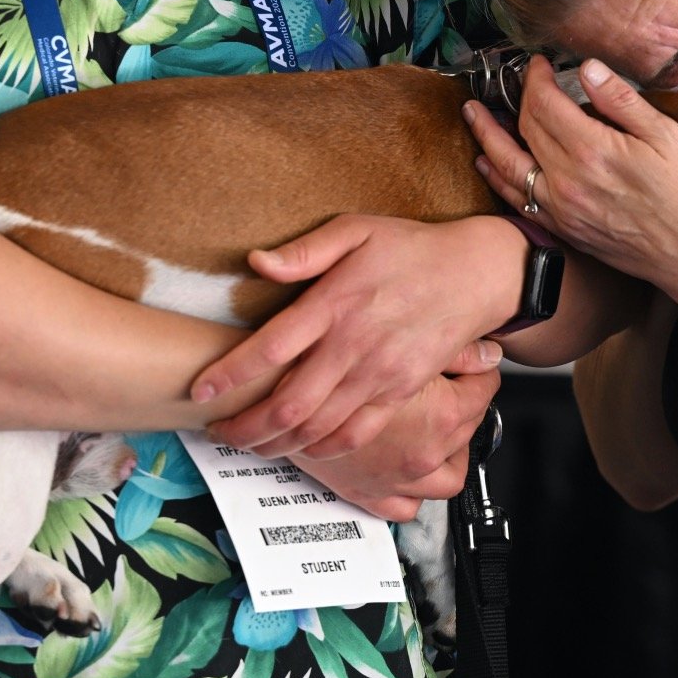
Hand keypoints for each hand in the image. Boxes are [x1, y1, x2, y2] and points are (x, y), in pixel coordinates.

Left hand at [194, 214, 525, 455]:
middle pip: (289, 402)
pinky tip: (302, 447)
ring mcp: (380, 374)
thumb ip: (305, 251)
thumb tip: (256, 261)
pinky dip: (324, 449)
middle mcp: (355, 346)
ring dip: (276, 443)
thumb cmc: (412, 248)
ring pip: (318, 426)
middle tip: (217, 431)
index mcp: (337, 303)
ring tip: (249, 444)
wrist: (476, 273)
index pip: (272, 347)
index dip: (231, 373)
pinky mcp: (400, 392)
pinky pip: (357, 433)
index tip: (200, 389)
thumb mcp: (358, 229)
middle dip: (245, 426)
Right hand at [288, 370, 500, 521]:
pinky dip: (413, 491)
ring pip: (447, 477)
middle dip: (465, 406)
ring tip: (439, 429)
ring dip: (449, 454)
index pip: (486, 392)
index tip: (474, 365)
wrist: (276, 393)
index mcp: (442, 416)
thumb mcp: (402, 342)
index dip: (480, 373)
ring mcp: (399, 481)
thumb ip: (453, 351)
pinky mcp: (369, 495)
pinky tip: (408, 465)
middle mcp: (426, 455)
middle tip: (452, 385)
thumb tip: (488, 353)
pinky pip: (406, 507)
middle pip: (469, 429)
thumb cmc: (335, 364)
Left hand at [464, 56, 677, 297]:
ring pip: (509, 165)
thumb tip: (587, 68)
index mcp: (593, 151)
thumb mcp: (667, 136)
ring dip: (486, 136)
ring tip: (472, 114)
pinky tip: (487, 162)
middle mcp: (567, 180)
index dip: (536, 78)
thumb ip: (621, 101)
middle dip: (517, 98)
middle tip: (517, 80)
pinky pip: (517, 199)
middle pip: (525, 128)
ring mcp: (560, 208)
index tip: (538, 63)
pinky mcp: (562, 229)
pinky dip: (497, 177)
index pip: (545, 103)